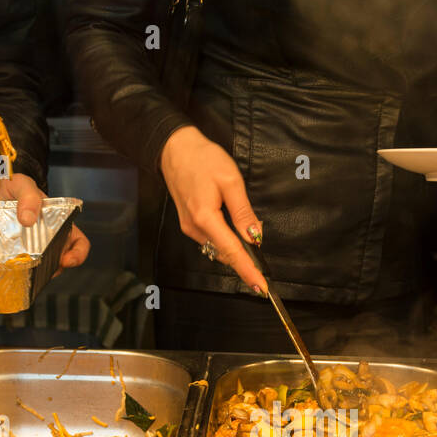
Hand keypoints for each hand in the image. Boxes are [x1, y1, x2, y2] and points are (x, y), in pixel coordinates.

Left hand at [0, 172, 89, 272]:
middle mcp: (52, 238)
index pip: (79, 243)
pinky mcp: (20, 254)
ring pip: (44, 267)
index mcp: (60, 222)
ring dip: (38, 271)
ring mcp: (36, 248)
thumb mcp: (22, 184)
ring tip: (27, 270)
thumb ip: (28, 196)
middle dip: (55, 268)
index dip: (78, 254)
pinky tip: (15, 269)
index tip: (67, 260)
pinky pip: (26, 268)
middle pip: (62, 260)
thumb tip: (28, 219)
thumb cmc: (15, 187)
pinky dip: (23, 271)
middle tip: (42, 270)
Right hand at [160, 125, 265, 292]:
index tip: (261, 288)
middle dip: (245, 260)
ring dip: (236, 249)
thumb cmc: (203, 159)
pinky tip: (235, 230)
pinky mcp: (189, 224)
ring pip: (219, 249)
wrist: (174, 148)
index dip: (248, 270)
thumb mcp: (230, 180)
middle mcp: (195, 229)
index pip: (232, 252)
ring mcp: (190, 228)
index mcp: (205, 218)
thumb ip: (243, 211)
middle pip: (225, 254)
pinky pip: (212, 240)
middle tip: (262, 258)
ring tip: (251, 238)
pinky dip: (226, 241)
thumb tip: (255, 237)